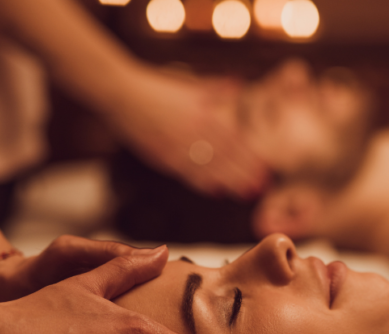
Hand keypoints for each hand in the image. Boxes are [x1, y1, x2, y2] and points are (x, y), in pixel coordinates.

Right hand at [102, 65, 268, 197]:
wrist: (122, 95)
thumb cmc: (156, 87)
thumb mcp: (189, 85)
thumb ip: (215, 89)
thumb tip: (238, 83)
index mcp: (203, 115)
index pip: (233, 139)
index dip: (249, 155)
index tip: (265, 166)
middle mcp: (194, 134)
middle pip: (225, 158)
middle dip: (245, 173)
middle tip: (262, 186)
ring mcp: (179, 148)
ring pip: (210, 169)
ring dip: (230, 183)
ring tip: (246, 194)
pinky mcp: (164, 157)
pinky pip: (187, 174)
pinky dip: (203, 183)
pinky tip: (216, 192)